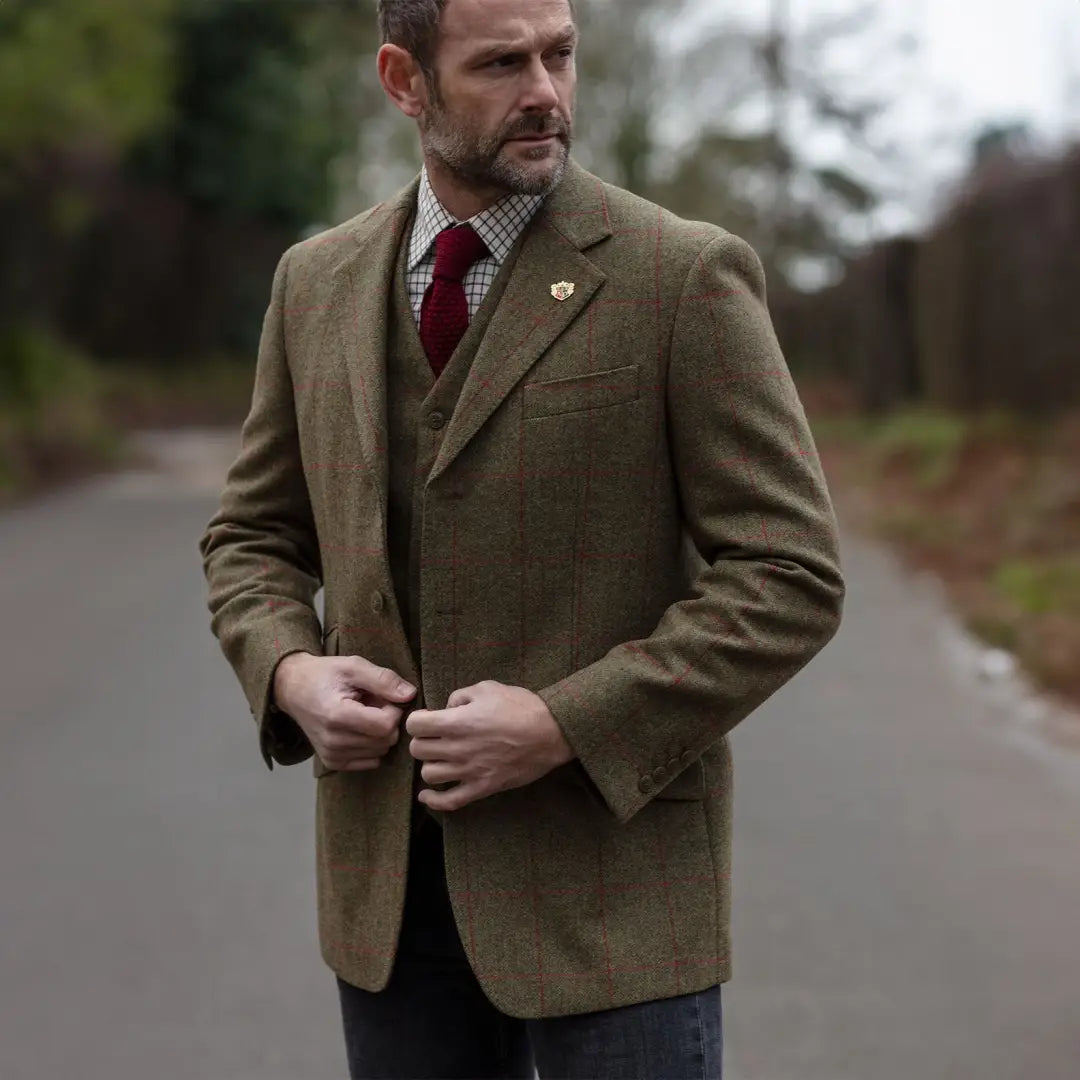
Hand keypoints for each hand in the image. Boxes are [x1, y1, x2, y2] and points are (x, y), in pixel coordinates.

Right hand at [273, 653, 416, 771]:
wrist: (294, 689)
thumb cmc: (325, 674)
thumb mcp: (354, 666)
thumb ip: (383, 680)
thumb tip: (410, 695)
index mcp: (337, 716)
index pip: (386, 726)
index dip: (394, 710)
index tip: (384, 697)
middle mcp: (333, 741)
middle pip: (385, 740)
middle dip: (388, 721)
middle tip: (373, 703)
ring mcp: (332, 755)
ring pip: (380, 752)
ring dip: (379, 733)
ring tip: (363, 714)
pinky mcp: (332, 762)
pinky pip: (370, 761)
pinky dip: (371, 745)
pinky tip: (359, 728)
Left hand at [406, 680, 574, 811]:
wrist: (551, 732)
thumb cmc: (522, 706)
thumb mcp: (488, 688)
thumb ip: (460, 695)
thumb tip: (448, 707)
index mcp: (458, 721)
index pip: (415, 725)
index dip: (418, 720)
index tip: (427, 720)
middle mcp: (459, 748)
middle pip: (418, 750)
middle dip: (423, 741)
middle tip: (435, 738)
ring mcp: (470, 770)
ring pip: (429, 775)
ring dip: (432, 765)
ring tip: (441, 758)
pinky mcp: (482, 787)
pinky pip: (449, 802)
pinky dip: (434, 801)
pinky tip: (427, 795)